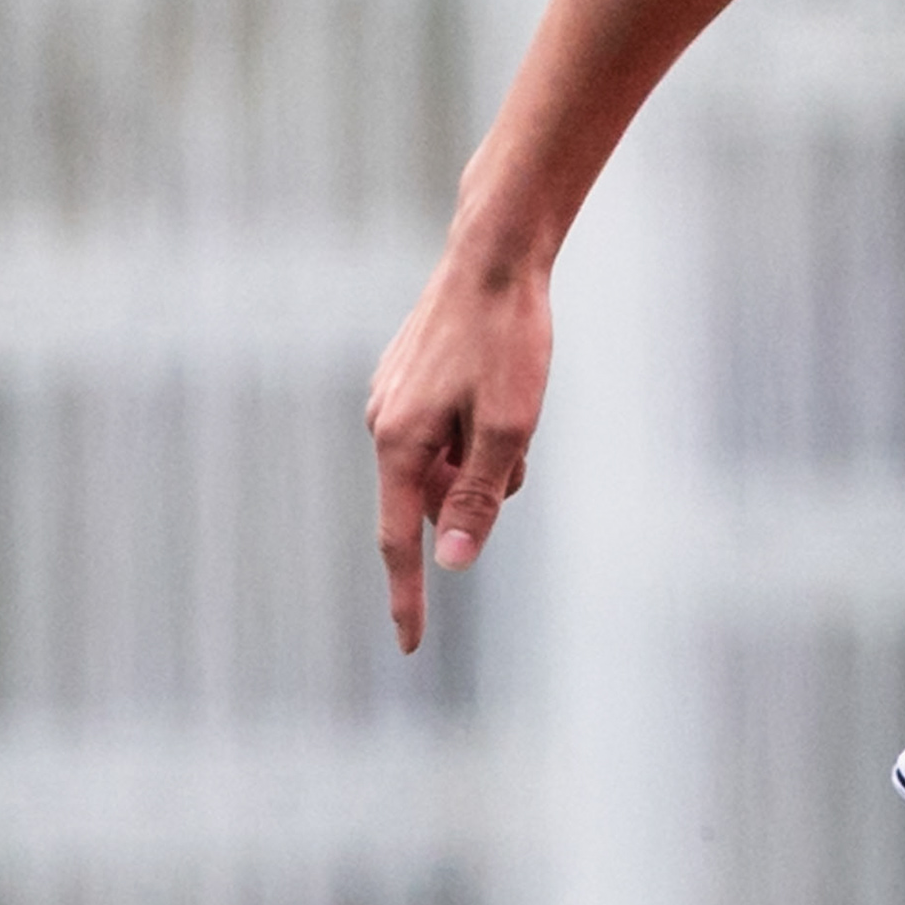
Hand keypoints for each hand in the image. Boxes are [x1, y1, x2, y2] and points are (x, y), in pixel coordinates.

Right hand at [366, 242, 553, 654]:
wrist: (494, 258)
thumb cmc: (507, 341)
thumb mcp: (510, 428)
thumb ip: (478, 497)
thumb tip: (453, 562)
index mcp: (399, 444)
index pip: (401, 542)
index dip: (409, 597)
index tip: (410, 646)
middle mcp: (383, 426)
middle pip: (439, 500)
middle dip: (483, 489)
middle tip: (520, 438)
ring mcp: (392, 402)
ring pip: (451, 466)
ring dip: (488, 455)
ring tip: (514, 402)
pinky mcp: (408, 384)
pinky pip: (449, 434)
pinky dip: (479, 428)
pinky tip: (498, 384)